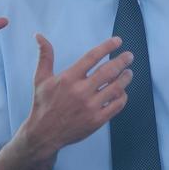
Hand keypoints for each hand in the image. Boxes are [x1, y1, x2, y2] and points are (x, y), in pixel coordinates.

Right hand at [17, 34, 132, 156]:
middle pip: (109, 71)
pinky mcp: (96, 120)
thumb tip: (39, 35)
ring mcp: (90, 106)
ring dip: (125, 78)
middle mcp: (80, 91)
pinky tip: (122, 91)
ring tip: (129, 72)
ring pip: (116, 88)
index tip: (118, 41)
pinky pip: (117, 105)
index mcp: (68, 78)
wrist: (44, 133)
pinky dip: (122, 96)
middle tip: (129, 56)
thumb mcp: (41, 78)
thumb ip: (45, 56)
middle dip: (122, 61)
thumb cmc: (43, 104)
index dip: (107, 46)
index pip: (93, 57)